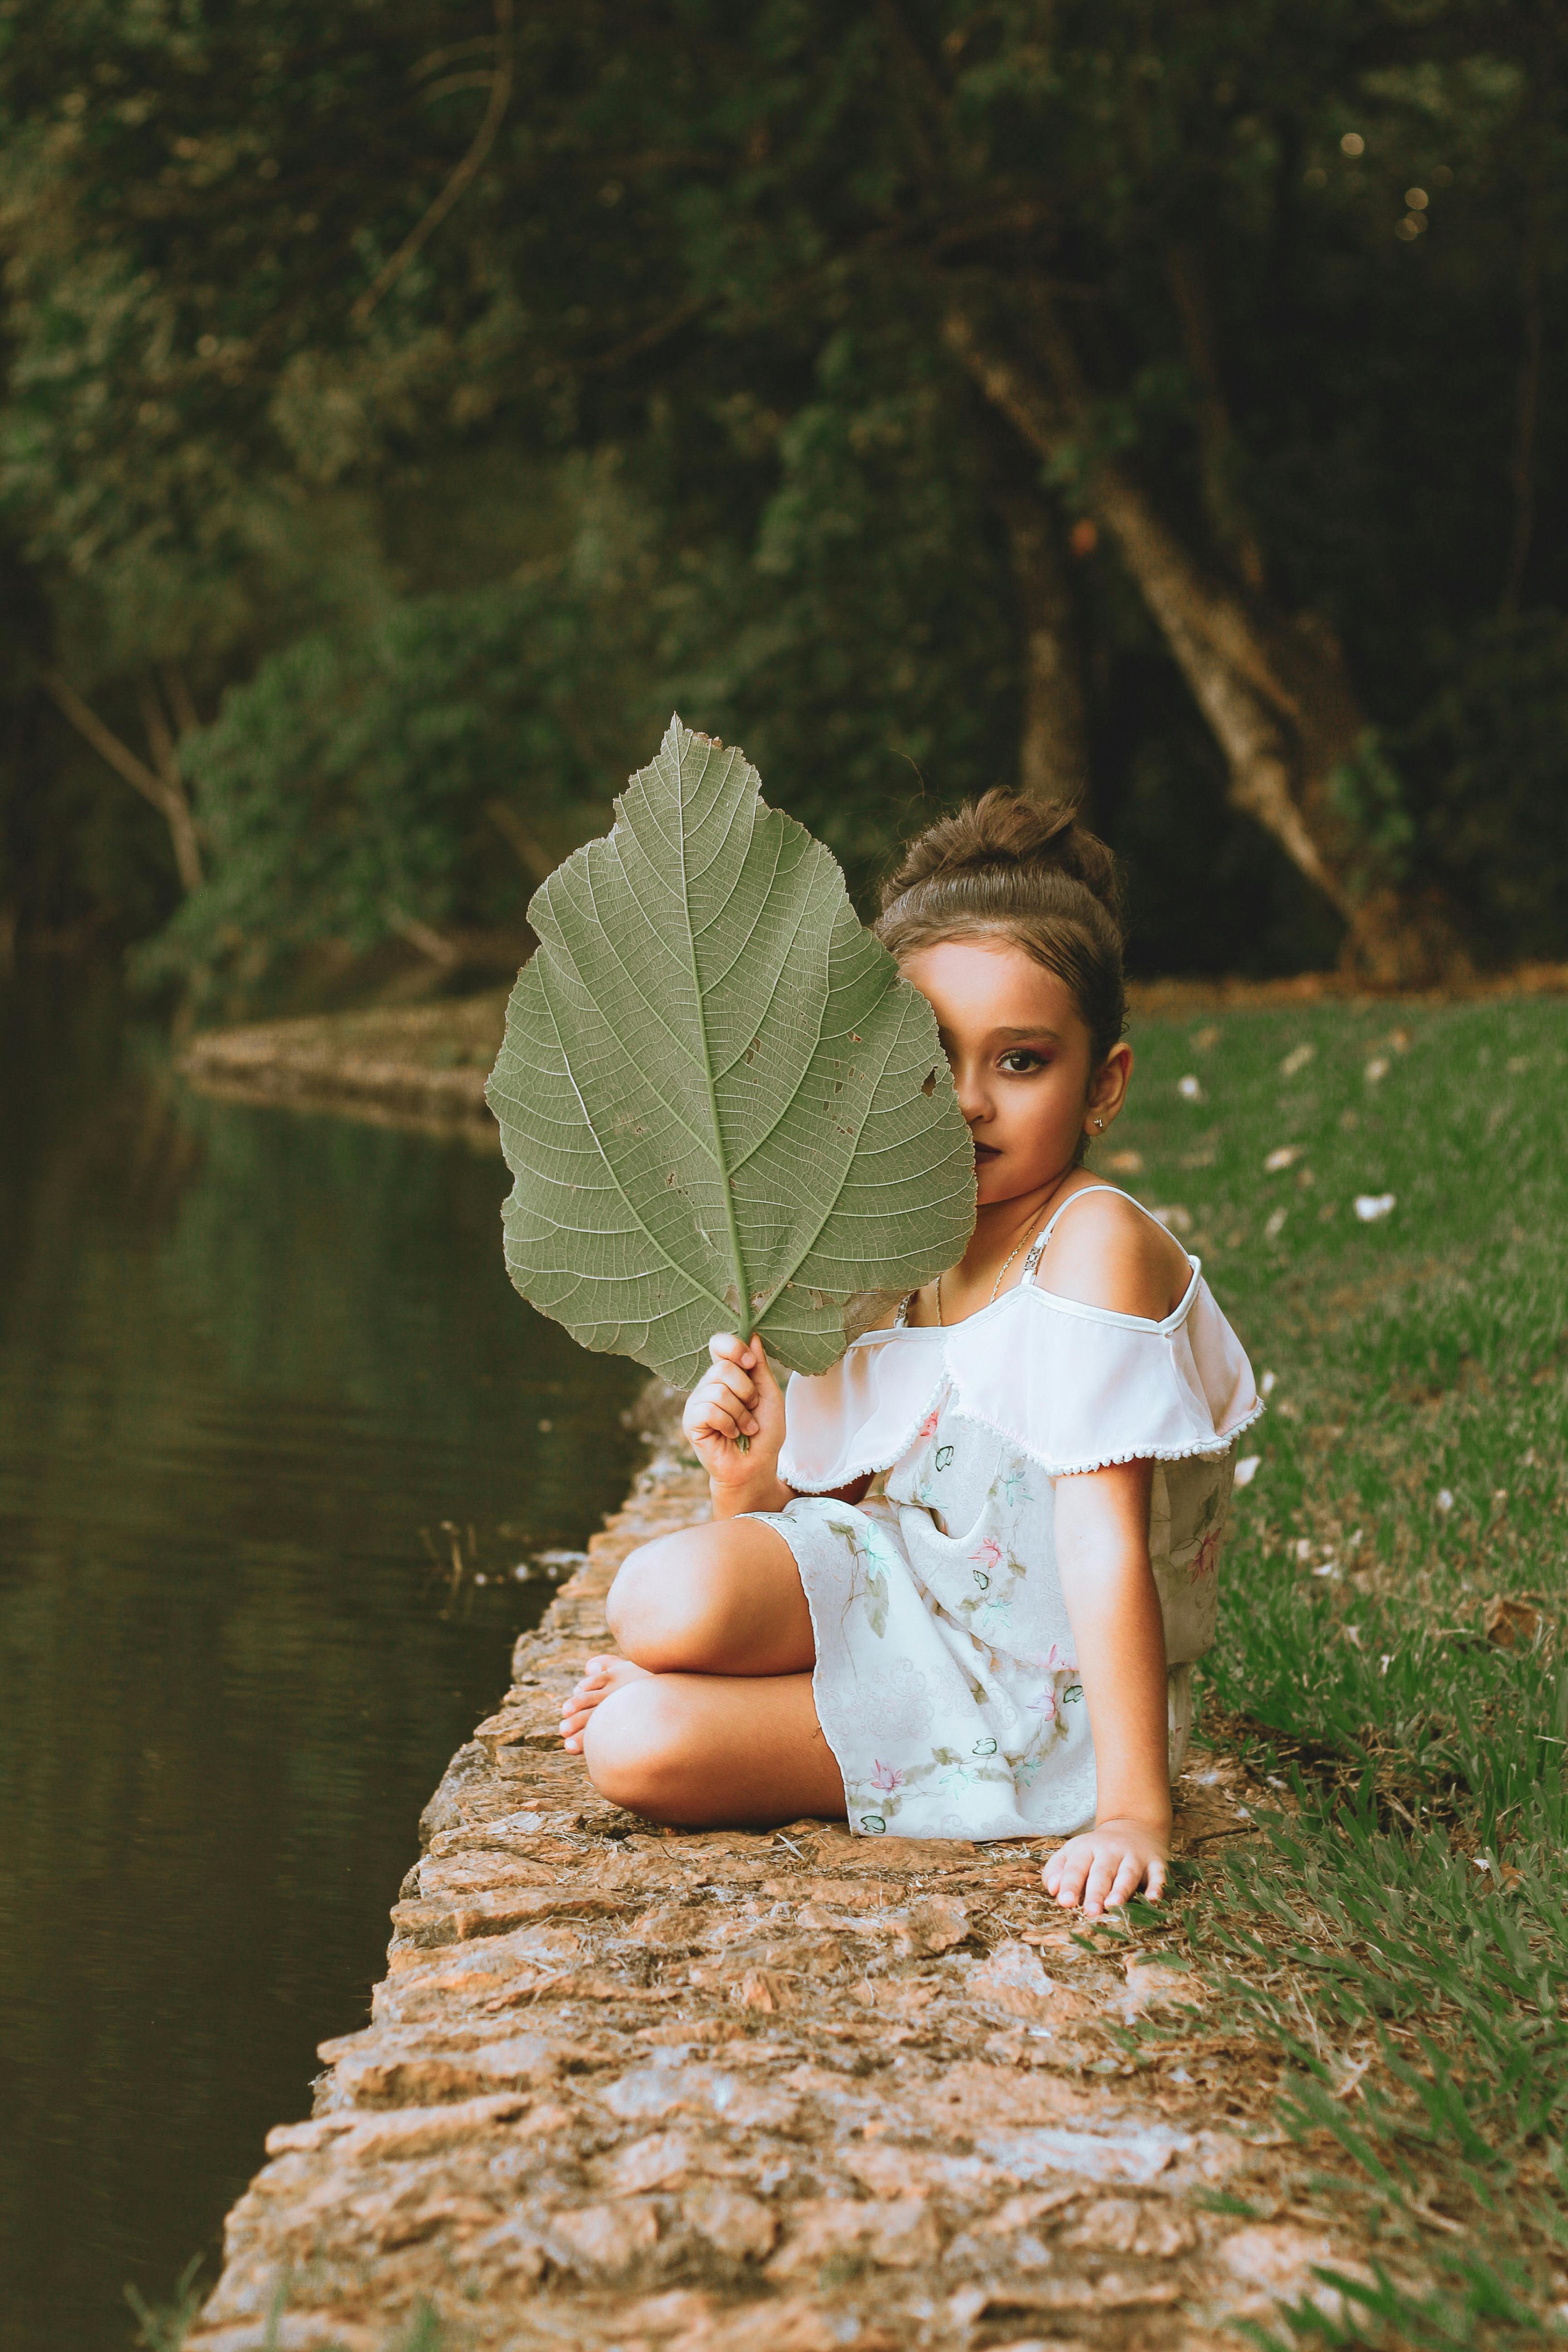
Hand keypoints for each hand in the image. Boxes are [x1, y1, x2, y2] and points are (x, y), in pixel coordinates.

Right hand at [682, 1333, 785, 1501]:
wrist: (756, 1466)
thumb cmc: (765, 1432)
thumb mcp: (769, 1395)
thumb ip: (759, 1368)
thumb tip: (753, 1336)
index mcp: (726, 1375)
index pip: (718, 1344)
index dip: (733, 1347)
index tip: (749, 1364)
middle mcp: (708, 1385)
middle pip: (722, 1368)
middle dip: (746, 1391)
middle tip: (752, 1409)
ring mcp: (697, 1402)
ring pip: (718, 1391)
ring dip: (740, 1413)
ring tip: (744, 1427)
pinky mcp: (691, 1422)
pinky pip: (709, 1410)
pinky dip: (728, 1424)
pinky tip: (730, 1434)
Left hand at [1042, 1816, 1167, 1915]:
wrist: (1134, 1826)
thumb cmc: (1097, 1849)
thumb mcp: (1073, 1852)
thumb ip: (1057, 1870)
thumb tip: (1053, 1890)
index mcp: (1086, 1848)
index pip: (1076, 1867)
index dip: (1070, 1884)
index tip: (1065, 1902)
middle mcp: (1110, 1851)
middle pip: (1101, 1873)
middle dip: (1096, 1892)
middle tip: (1090, 1912)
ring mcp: (1134, 1856)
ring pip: (1127, 1873)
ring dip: (1121, 1889)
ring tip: (1114, 1905)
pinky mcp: (1156, 1863)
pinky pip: (1158, 1875)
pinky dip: (1157, 1886)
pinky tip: (1153, 1898)